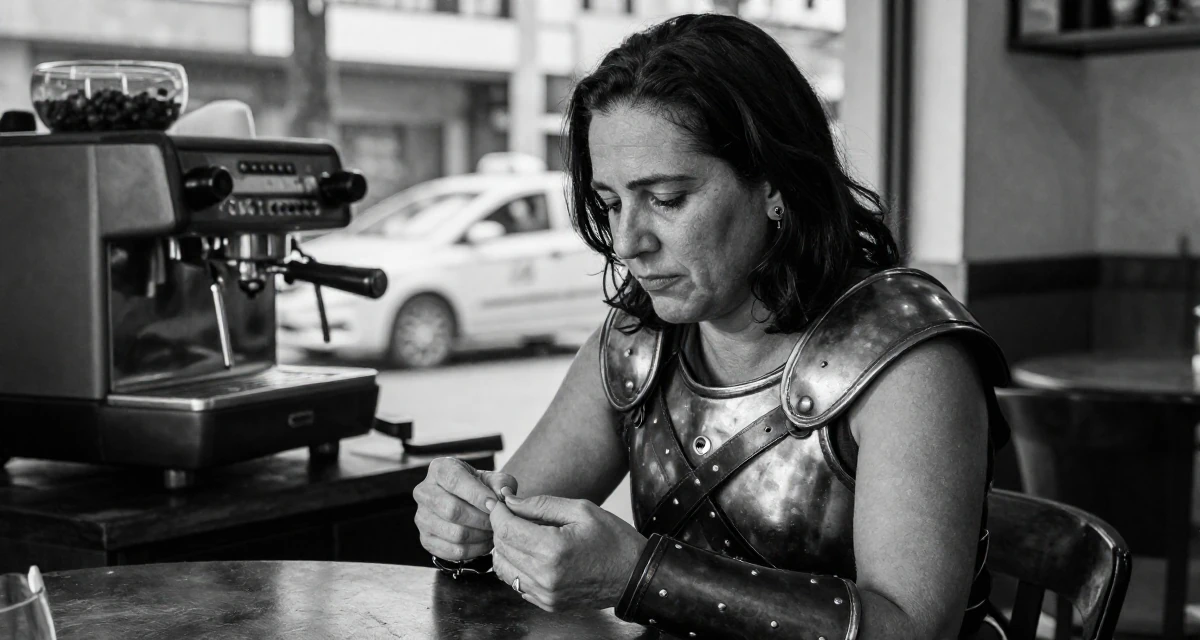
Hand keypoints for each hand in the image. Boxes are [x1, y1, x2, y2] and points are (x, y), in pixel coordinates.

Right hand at [414, 457, 517, 560]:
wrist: (468, 505)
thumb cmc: (480, 488)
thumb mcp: (494, 480)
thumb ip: (501, 484)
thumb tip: (502, 496)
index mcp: (439, 469)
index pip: (455, 480)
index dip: (477, 494)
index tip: (495, 504)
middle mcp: (423, 492)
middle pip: (452, 510)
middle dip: (480, 518)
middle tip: (497, 521)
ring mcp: (421, 517)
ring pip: (454, 533)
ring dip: (480, 535)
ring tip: (493, 531)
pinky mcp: (426, 539)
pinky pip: (453, 550)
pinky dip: (474, 550)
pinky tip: (485, 542)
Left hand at [490, 491, 646, 611]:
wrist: (635, 576)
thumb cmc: (613, 540)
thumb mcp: (581, 510)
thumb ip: (540, 504)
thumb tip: (510, 501)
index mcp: (553, 549)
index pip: (506, 529)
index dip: (498, 512)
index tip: (501, 503)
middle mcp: (545, 576)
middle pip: (501, 548)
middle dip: (502, 528)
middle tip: (515, 515)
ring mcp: (545, 594)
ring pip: (503, 568)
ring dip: (507, 549)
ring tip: (524, 535)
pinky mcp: (547, 603)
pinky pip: (517, 583)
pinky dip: (518, 566)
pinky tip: (534, 554)